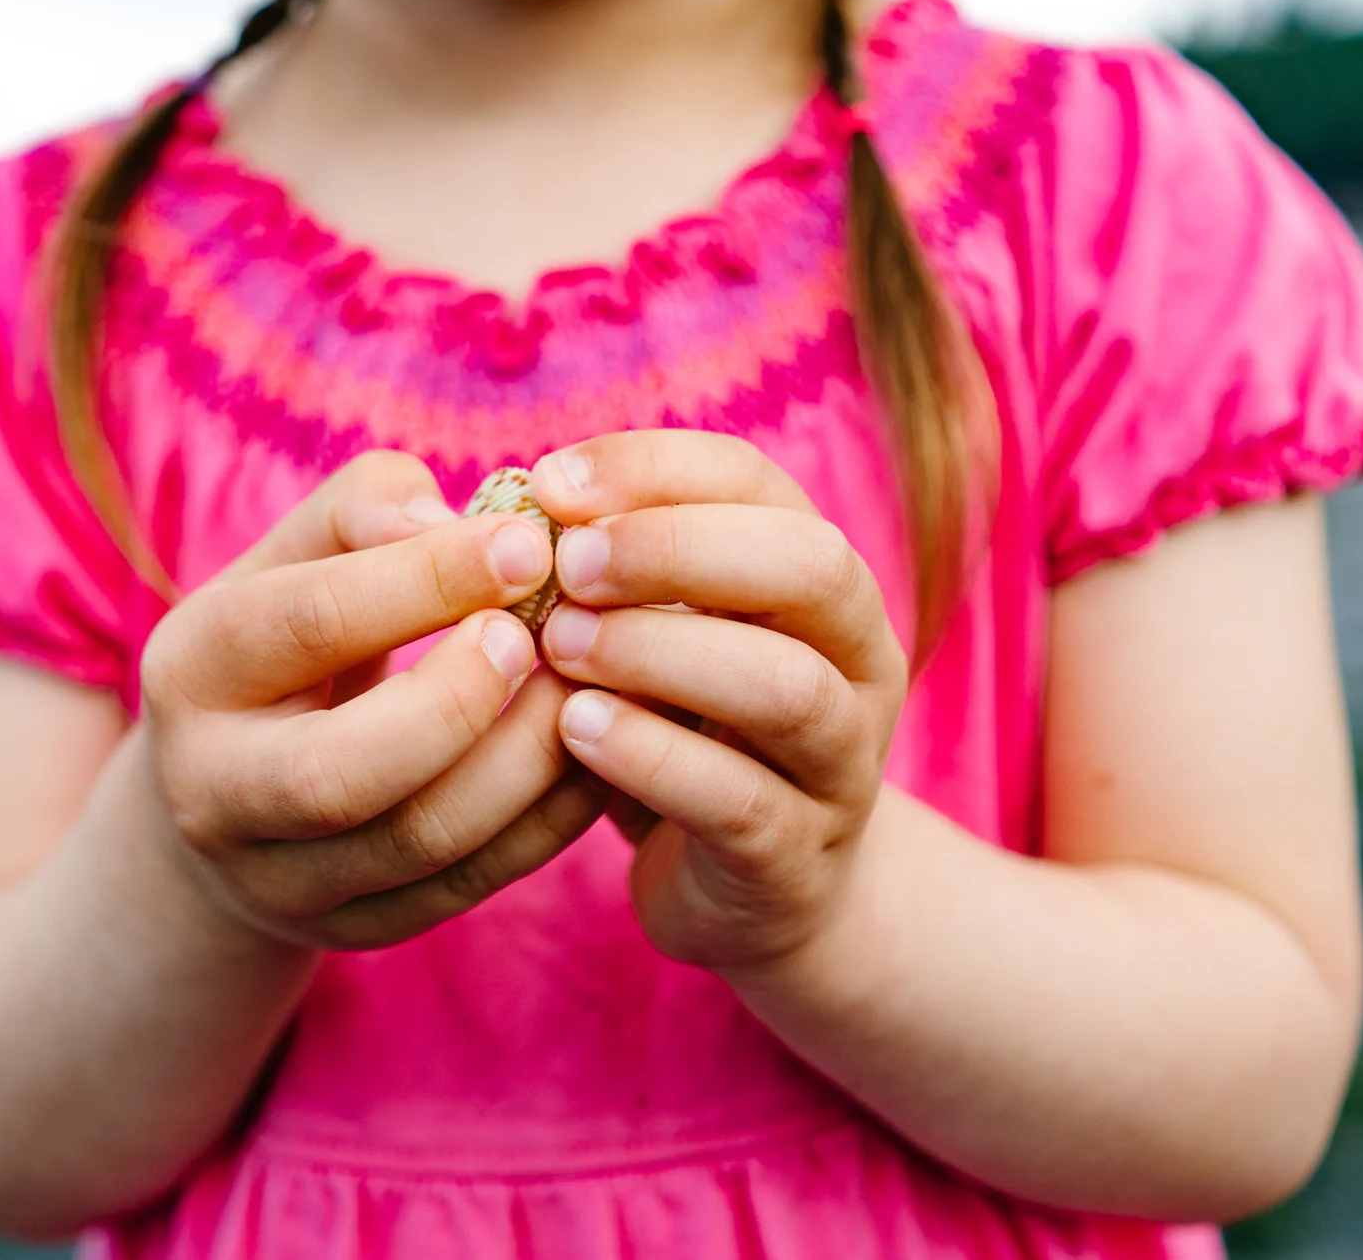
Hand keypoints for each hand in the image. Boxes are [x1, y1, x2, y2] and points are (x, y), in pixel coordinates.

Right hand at [141, 452, 603, 950]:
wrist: (227, 793)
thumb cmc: (289, 639)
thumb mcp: (295, 557)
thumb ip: (370, 510)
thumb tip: (457, 522)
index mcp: (193, 667)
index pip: (309, 622)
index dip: (429, 579)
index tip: (530, 545)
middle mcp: (216, 789)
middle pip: (339, 772)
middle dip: (460, 700)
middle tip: (536, 638)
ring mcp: (281, 878)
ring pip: (420, 841)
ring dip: (526, 762)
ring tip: (586, 688)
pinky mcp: (356, 928)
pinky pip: (469, 885)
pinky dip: (549, 821)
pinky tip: (594, 753)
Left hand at [527, 431, 907, 974]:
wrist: (758, 895)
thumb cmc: (680, 733)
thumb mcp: (653, 636)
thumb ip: (606, 572)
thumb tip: (507, 509)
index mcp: (818, 579)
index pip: (756, 482)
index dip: (652, 468)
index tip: (548, 483)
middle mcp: (856, 658)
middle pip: (808, 565)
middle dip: (675, 549)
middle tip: (566, 566)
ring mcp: (841, 763)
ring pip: (787, 686)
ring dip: (661, 652)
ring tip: (559, 646)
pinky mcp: (796, 857)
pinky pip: (740, 799)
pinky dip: (650, 756)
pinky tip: (572, 732)